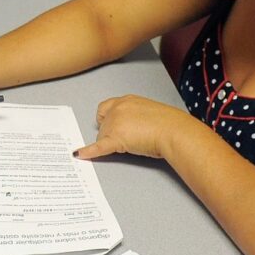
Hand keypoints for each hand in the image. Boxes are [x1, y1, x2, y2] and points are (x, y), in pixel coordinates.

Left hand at [76, 95, 192, 159]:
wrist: (174, 131)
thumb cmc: (169, 124)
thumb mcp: (149, 112)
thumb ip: (136, 116)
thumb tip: (132, 126)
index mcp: (127, 100)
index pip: (105, 108)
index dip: (106, 119)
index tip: (110, 124)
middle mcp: (118, 108)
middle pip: (103, 125)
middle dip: (112, 133)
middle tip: (131, 138)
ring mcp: (115, 123)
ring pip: (103, 137)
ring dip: (113, 143)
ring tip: (134, 143)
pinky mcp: (116, 139)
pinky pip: (98, 147)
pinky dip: (88, 152)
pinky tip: (79, 154)